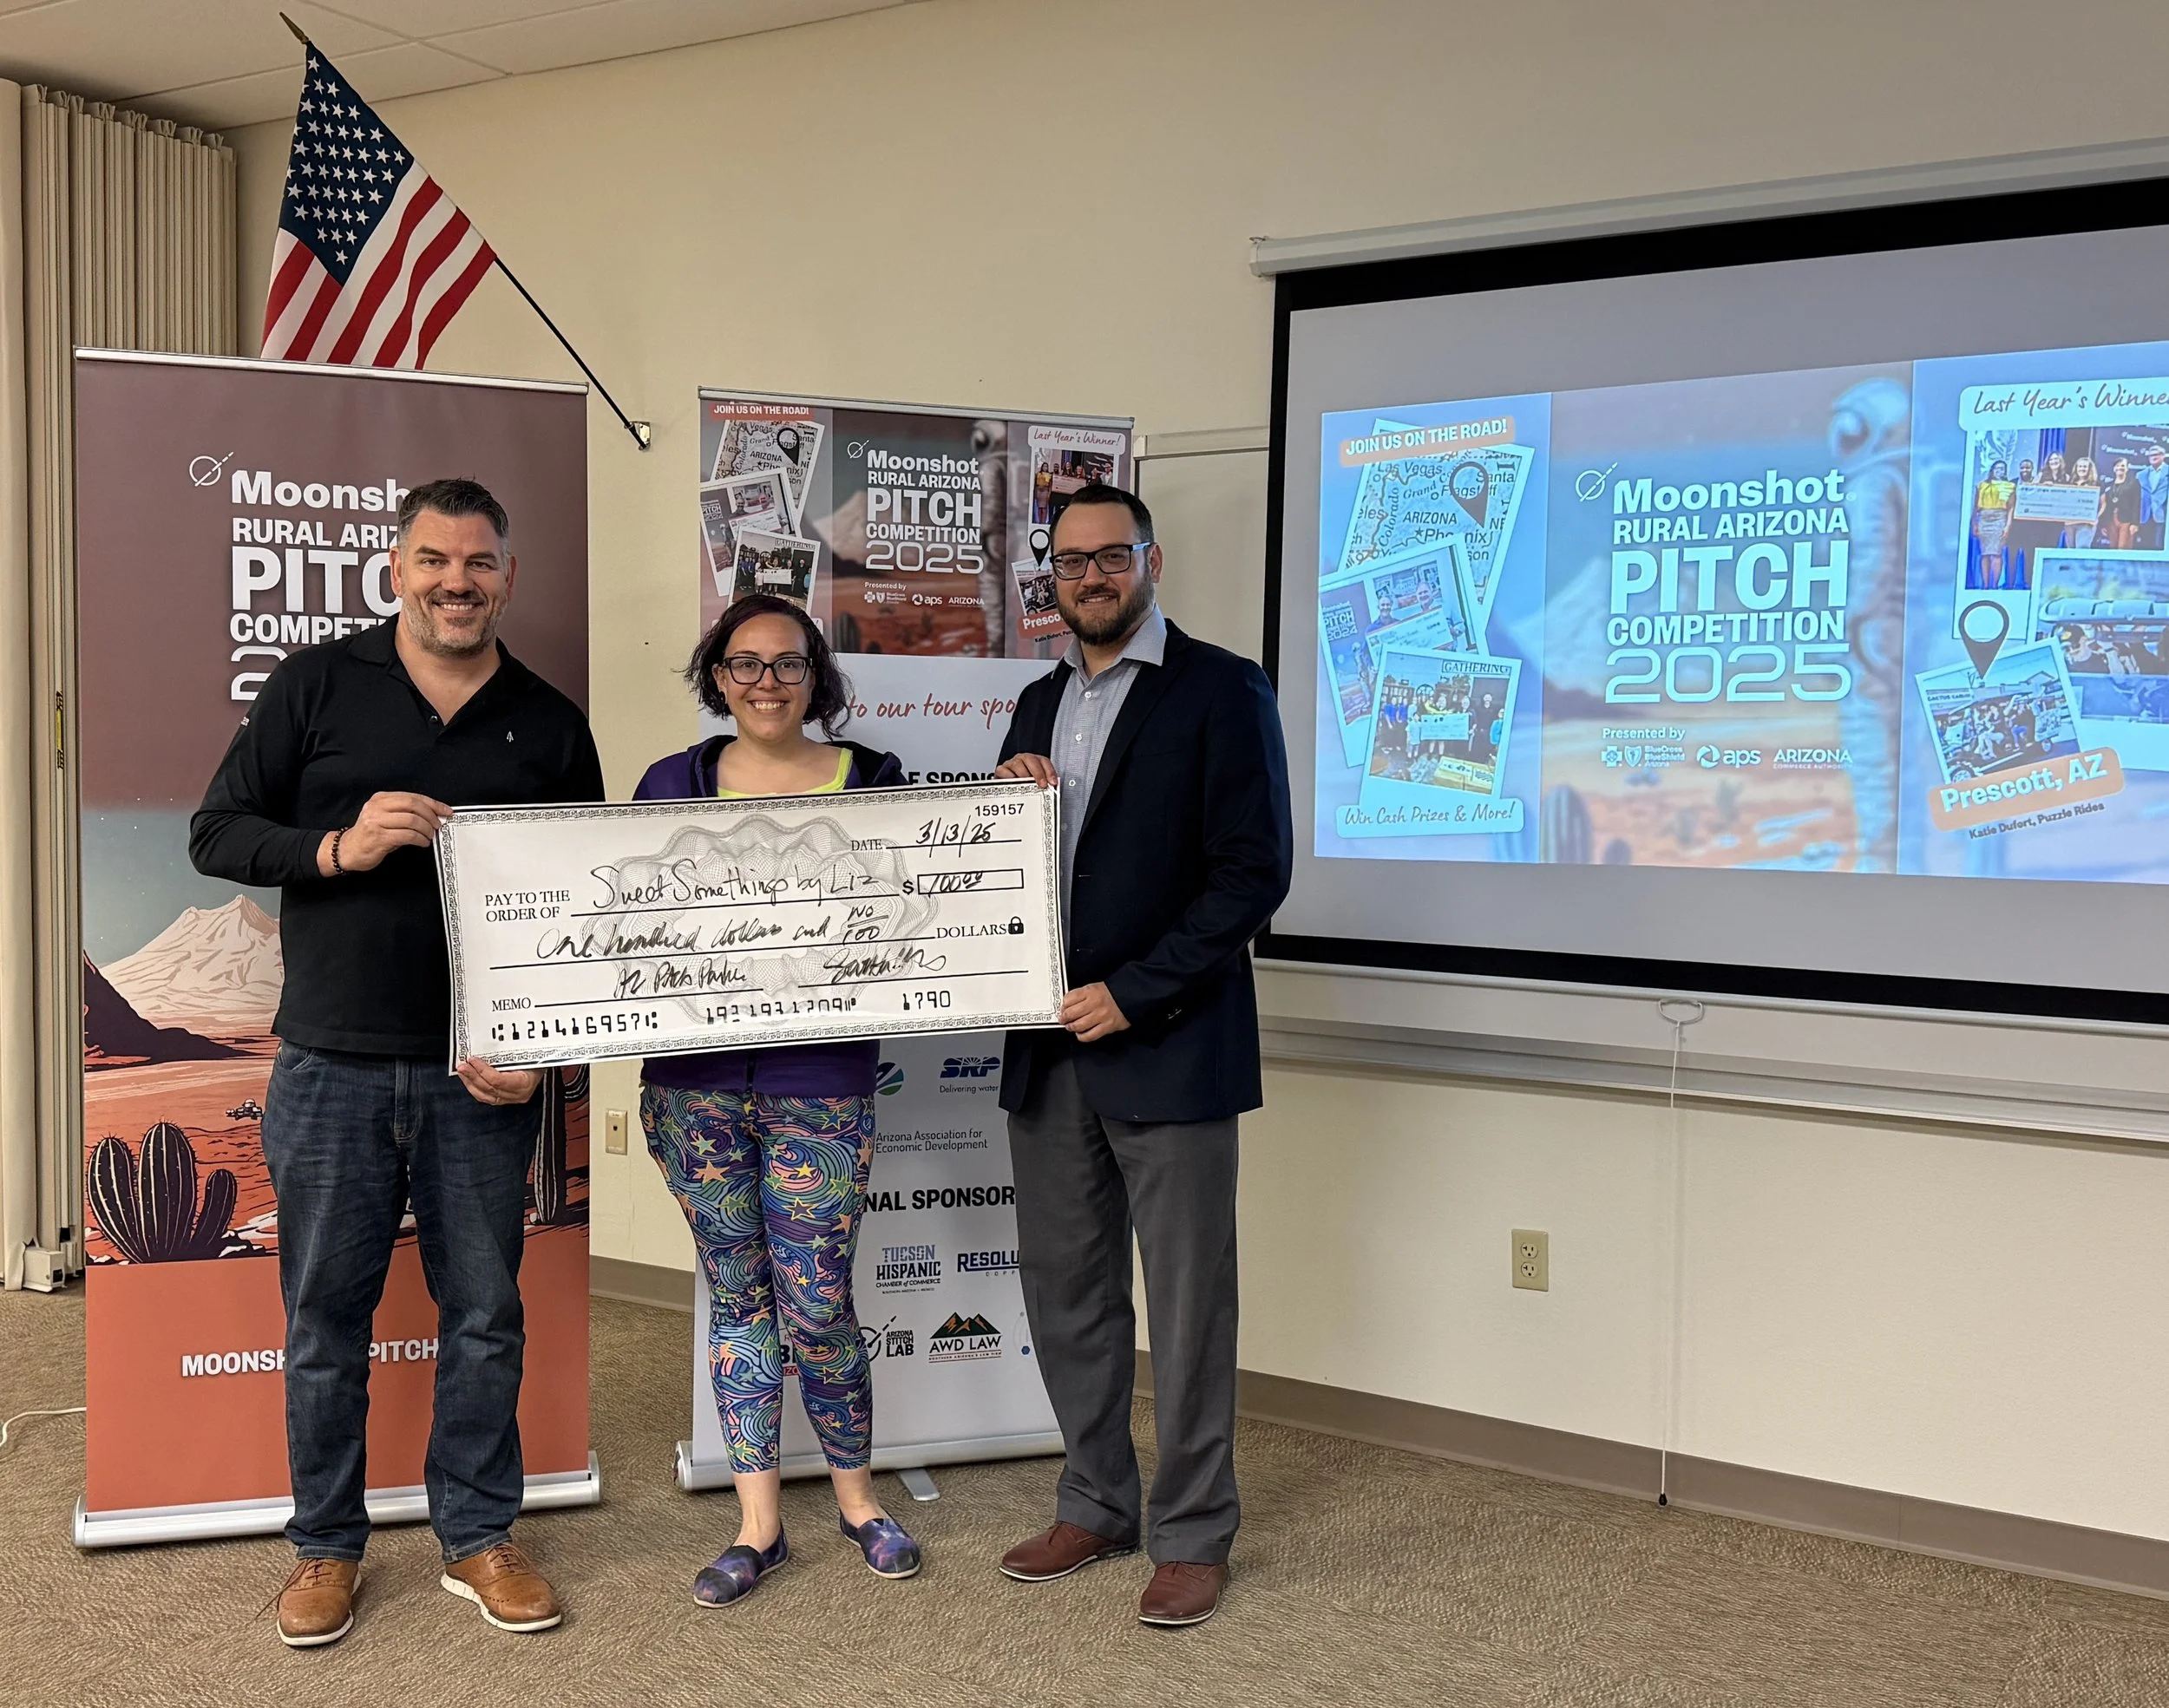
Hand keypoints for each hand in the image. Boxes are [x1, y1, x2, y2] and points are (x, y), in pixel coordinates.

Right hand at [322, 791, 452, 874]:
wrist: (348, 851)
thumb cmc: (370, 835)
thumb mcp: (385, 818)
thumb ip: (404, 812)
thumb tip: (433, 814)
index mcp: (380, 799)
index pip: (412, 796)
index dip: (432, 803)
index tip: (446, 810)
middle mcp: (377, 807)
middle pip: (413, 805)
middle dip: (431, 815)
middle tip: (438, 825)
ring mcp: (376, 821)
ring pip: (412, 820)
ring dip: (426, 829)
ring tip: (430, 836)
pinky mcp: (379, 837)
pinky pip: (407, 835)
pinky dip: (420, 839)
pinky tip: (423, 842)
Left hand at [456, 1057, 543, 1105]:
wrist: (547, 1063)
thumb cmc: (539, 1056)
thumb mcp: (527, 1052)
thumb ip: (508, 1053)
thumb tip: (487, 1047)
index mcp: (525, 1083)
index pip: (498, 1080)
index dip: (483, 1071)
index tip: (473, 1060)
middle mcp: (518, 1094)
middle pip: (489, 1088)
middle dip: (473, 1076)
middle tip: (462, 1066)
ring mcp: (511, 1099)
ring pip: (485, 1096)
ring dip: (470, 1083)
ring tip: (462, 1072)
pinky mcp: (505, 1099)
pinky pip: (486, 1097)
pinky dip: (475, 1088)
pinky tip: (469, 1080)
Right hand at [995, 753, 1057, 788]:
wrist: (1005, 789)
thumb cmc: (1023, 786)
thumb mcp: (1035, 785)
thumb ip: (1043, 784)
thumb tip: (1051, 789)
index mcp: (1033, 761)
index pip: (1043, 761)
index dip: (1050, 771)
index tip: (1053, 782)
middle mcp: (1022, 760)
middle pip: (1030, 759)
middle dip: (1038, 773)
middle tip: (1042, 784)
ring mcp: (1010, 764)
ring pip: (1017, 764)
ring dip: (1024, 775)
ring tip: (1028, 786)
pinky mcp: (1000, 770)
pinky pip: (1003, 770)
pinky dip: (1009, 777)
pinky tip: (1014, 784)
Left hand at [1060, 982, 1129, 1042]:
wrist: (1131, 997)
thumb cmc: (1112, 993)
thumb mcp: (1094, 988)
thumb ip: (1081, 995)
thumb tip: (1067, 1006)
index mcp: (1090, 991)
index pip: (1069, 999)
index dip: (1063, 1005)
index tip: (1062, 1009)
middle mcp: (1095, 1003)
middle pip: (1071, 1013)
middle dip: (1064, 1018)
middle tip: (1063, 1019)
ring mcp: (1101, 1016)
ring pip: (1078, 1025)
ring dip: (1071, 1027)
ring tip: (1071, 1027)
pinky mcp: (1107, 1027)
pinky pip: (1090, 1035)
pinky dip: (1082, 1037)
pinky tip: (1080, 1034)